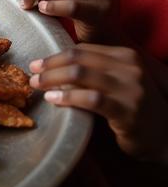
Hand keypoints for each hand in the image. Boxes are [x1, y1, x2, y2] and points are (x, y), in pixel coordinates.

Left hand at [30, 45, 167, 161]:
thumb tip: (51, 65)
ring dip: (52, 79)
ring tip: (37, 86)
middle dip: (50, 65)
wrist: (163, 136)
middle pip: (78, 58)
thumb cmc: (132, 107)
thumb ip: (94, 69)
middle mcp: (130, 67)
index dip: (56, 56)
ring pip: (80, 74)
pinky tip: (53, 99)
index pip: (82, 49)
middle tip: (32, 73)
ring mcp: (131, 88)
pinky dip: (67, 96)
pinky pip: (90, 98)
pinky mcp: (128, 110)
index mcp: (126, 55)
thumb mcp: (116, 81)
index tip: (37, 64)